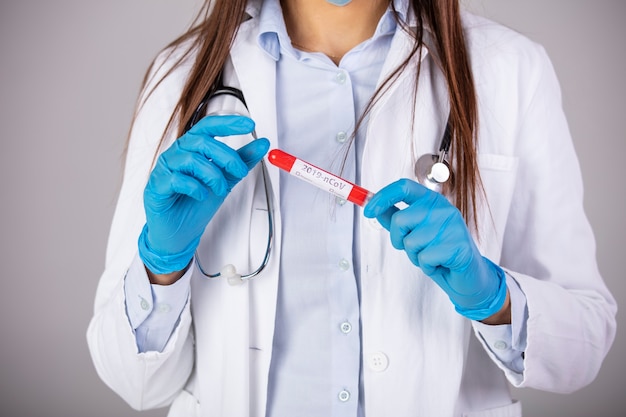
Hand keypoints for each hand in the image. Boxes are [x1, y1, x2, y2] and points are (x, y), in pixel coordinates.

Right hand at [138, 115, 269, 274]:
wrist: (179, 232)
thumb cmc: (196, 204)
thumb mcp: (226, 179)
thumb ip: (241, 161)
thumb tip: (262, 144)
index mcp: (192, 148)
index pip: (208, 126)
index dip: (228, 123)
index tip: (249, 124)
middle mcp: (177, 154)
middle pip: (202, 142)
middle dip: (227, 156)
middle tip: (241, 171)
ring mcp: (165, 169)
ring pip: (191, 160)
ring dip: (213, 175)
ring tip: (220, 189)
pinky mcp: (157, 186)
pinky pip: (177, 179)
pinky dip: (195, 188)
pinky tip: (202, 195)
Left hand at [363, 179, 506, 320]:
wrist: (468, 275)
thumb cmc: (439, 252)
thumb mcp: (415, 232)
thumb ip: (395, 218)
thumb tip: (373, 206)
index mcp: (432, 201)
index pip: (403, 187)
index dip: (382, 197)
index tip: (368, 211)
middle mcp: (443, 209)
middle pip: (400, 219)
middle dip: (398, 240)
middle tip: (414, 248)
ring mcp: (452, 226)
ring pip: (411, 242)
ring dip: (415, 256)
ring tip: (432, 256)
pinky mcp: (457, 246)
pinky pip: (424, 258)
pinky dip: (427, 267)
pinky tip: (441, 264)